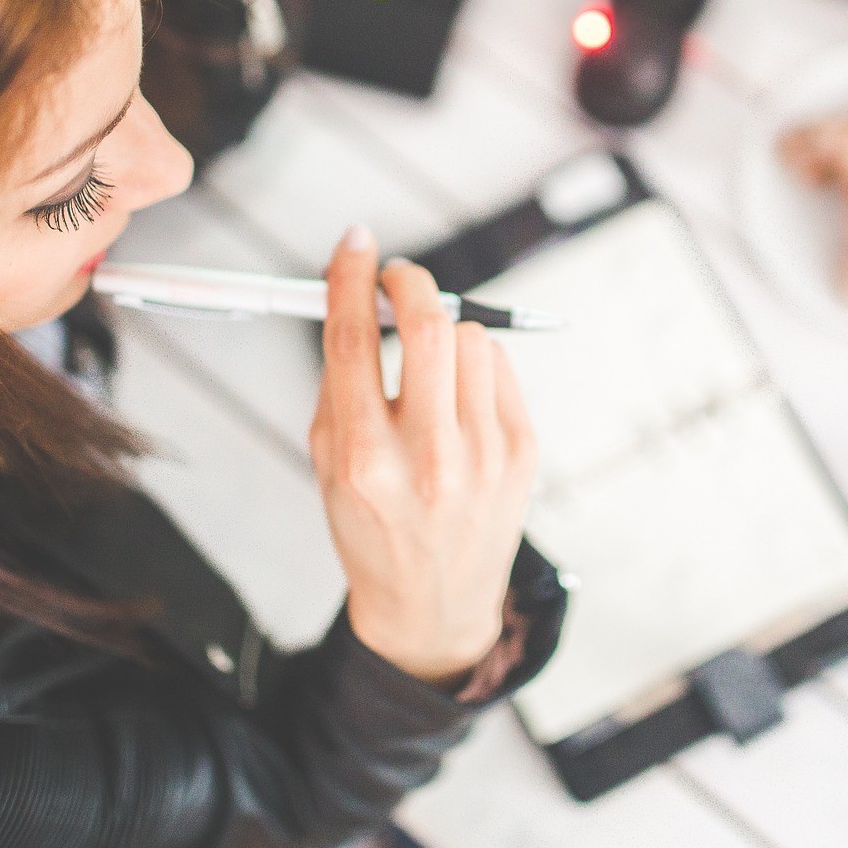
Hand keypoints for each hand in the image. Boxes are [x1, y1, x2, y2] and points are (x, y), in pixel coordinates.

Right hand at [309, 225, 535, 685]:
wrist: (432, 604)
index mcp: (362, 459)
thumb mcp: (326, 463)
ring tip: (427, 362)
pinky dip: (474, 363)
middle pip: (426, 325)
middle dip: (409, 282)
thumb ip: (338, 381)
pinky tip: (457, 394)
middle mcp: (426, 456)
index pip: (353, 340)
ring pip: (470, 338)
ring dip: (443, 330)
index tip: (354, 243)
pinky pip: (498, 367)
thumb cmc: (371, 526)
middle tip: (395, 278)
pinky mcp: (521, 452)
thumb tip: (355, 297)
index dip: (350, 278)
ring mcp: (482, 455)